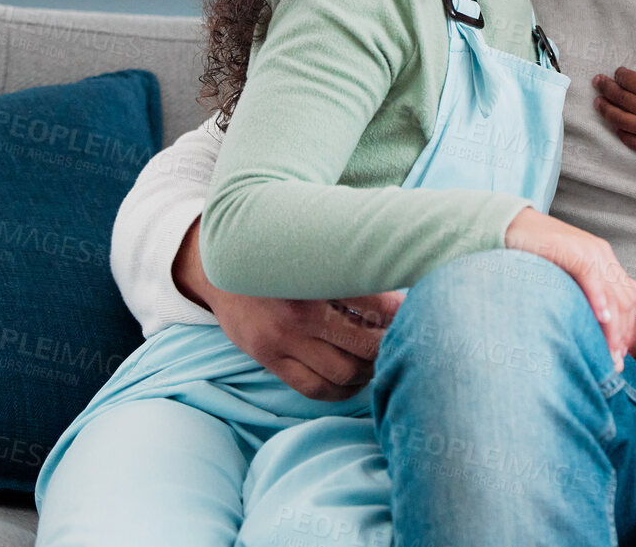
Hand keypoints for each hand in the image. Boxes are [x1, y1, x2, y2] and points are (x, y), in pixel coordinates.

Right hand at [173, 218, 403, 400]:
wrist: (220, 263)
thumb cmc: (281, 253)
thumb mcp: (315, 246)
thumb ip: (353, 259)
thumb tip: (403, 269)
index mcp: (318, 276)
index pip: (380, 306)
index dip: (404, 314)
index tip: (416, 312)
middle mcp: (301, 312)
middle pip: (366, 346)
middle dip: (390, 347)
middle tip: (401, 340)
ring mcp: (283, 340)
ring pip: (344, 372)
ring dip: (369, 371)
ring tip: (376, 358)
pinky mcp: (269, 359)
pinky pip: (314, 389)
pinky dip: (341, 390)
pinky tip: (352, 379)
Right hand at [504, 207, 635, 371]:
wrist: (513, 225)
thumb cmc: (538, 251)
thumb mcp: (573, 269)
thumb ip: (603, 282)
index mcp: (605, 259)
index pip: (627, 300)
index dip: (626, 330)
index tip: (618, 357)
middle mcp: (602, 255)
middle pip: (623, 301)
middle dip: (621, 335)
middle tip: (615, 364)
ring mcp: (590, 251)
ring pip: (611, 294)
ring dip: (613, 328)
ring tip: (610, 353)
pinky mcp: (574, 249)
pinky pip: (591, 277)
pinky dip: (598, 299)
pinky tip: (601, 318)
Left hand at [592, 67, 635, 162]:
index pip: (629, 80)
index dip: (620, 75)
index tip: (616, 72)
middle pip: (620, 98)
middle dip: (605, 87)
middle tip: (597, 82)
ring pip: (619, 120)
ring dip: (606, 110)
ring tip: (598, 103)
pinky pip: (632, 142)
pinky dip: (621, 133)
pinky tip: (616, 128)